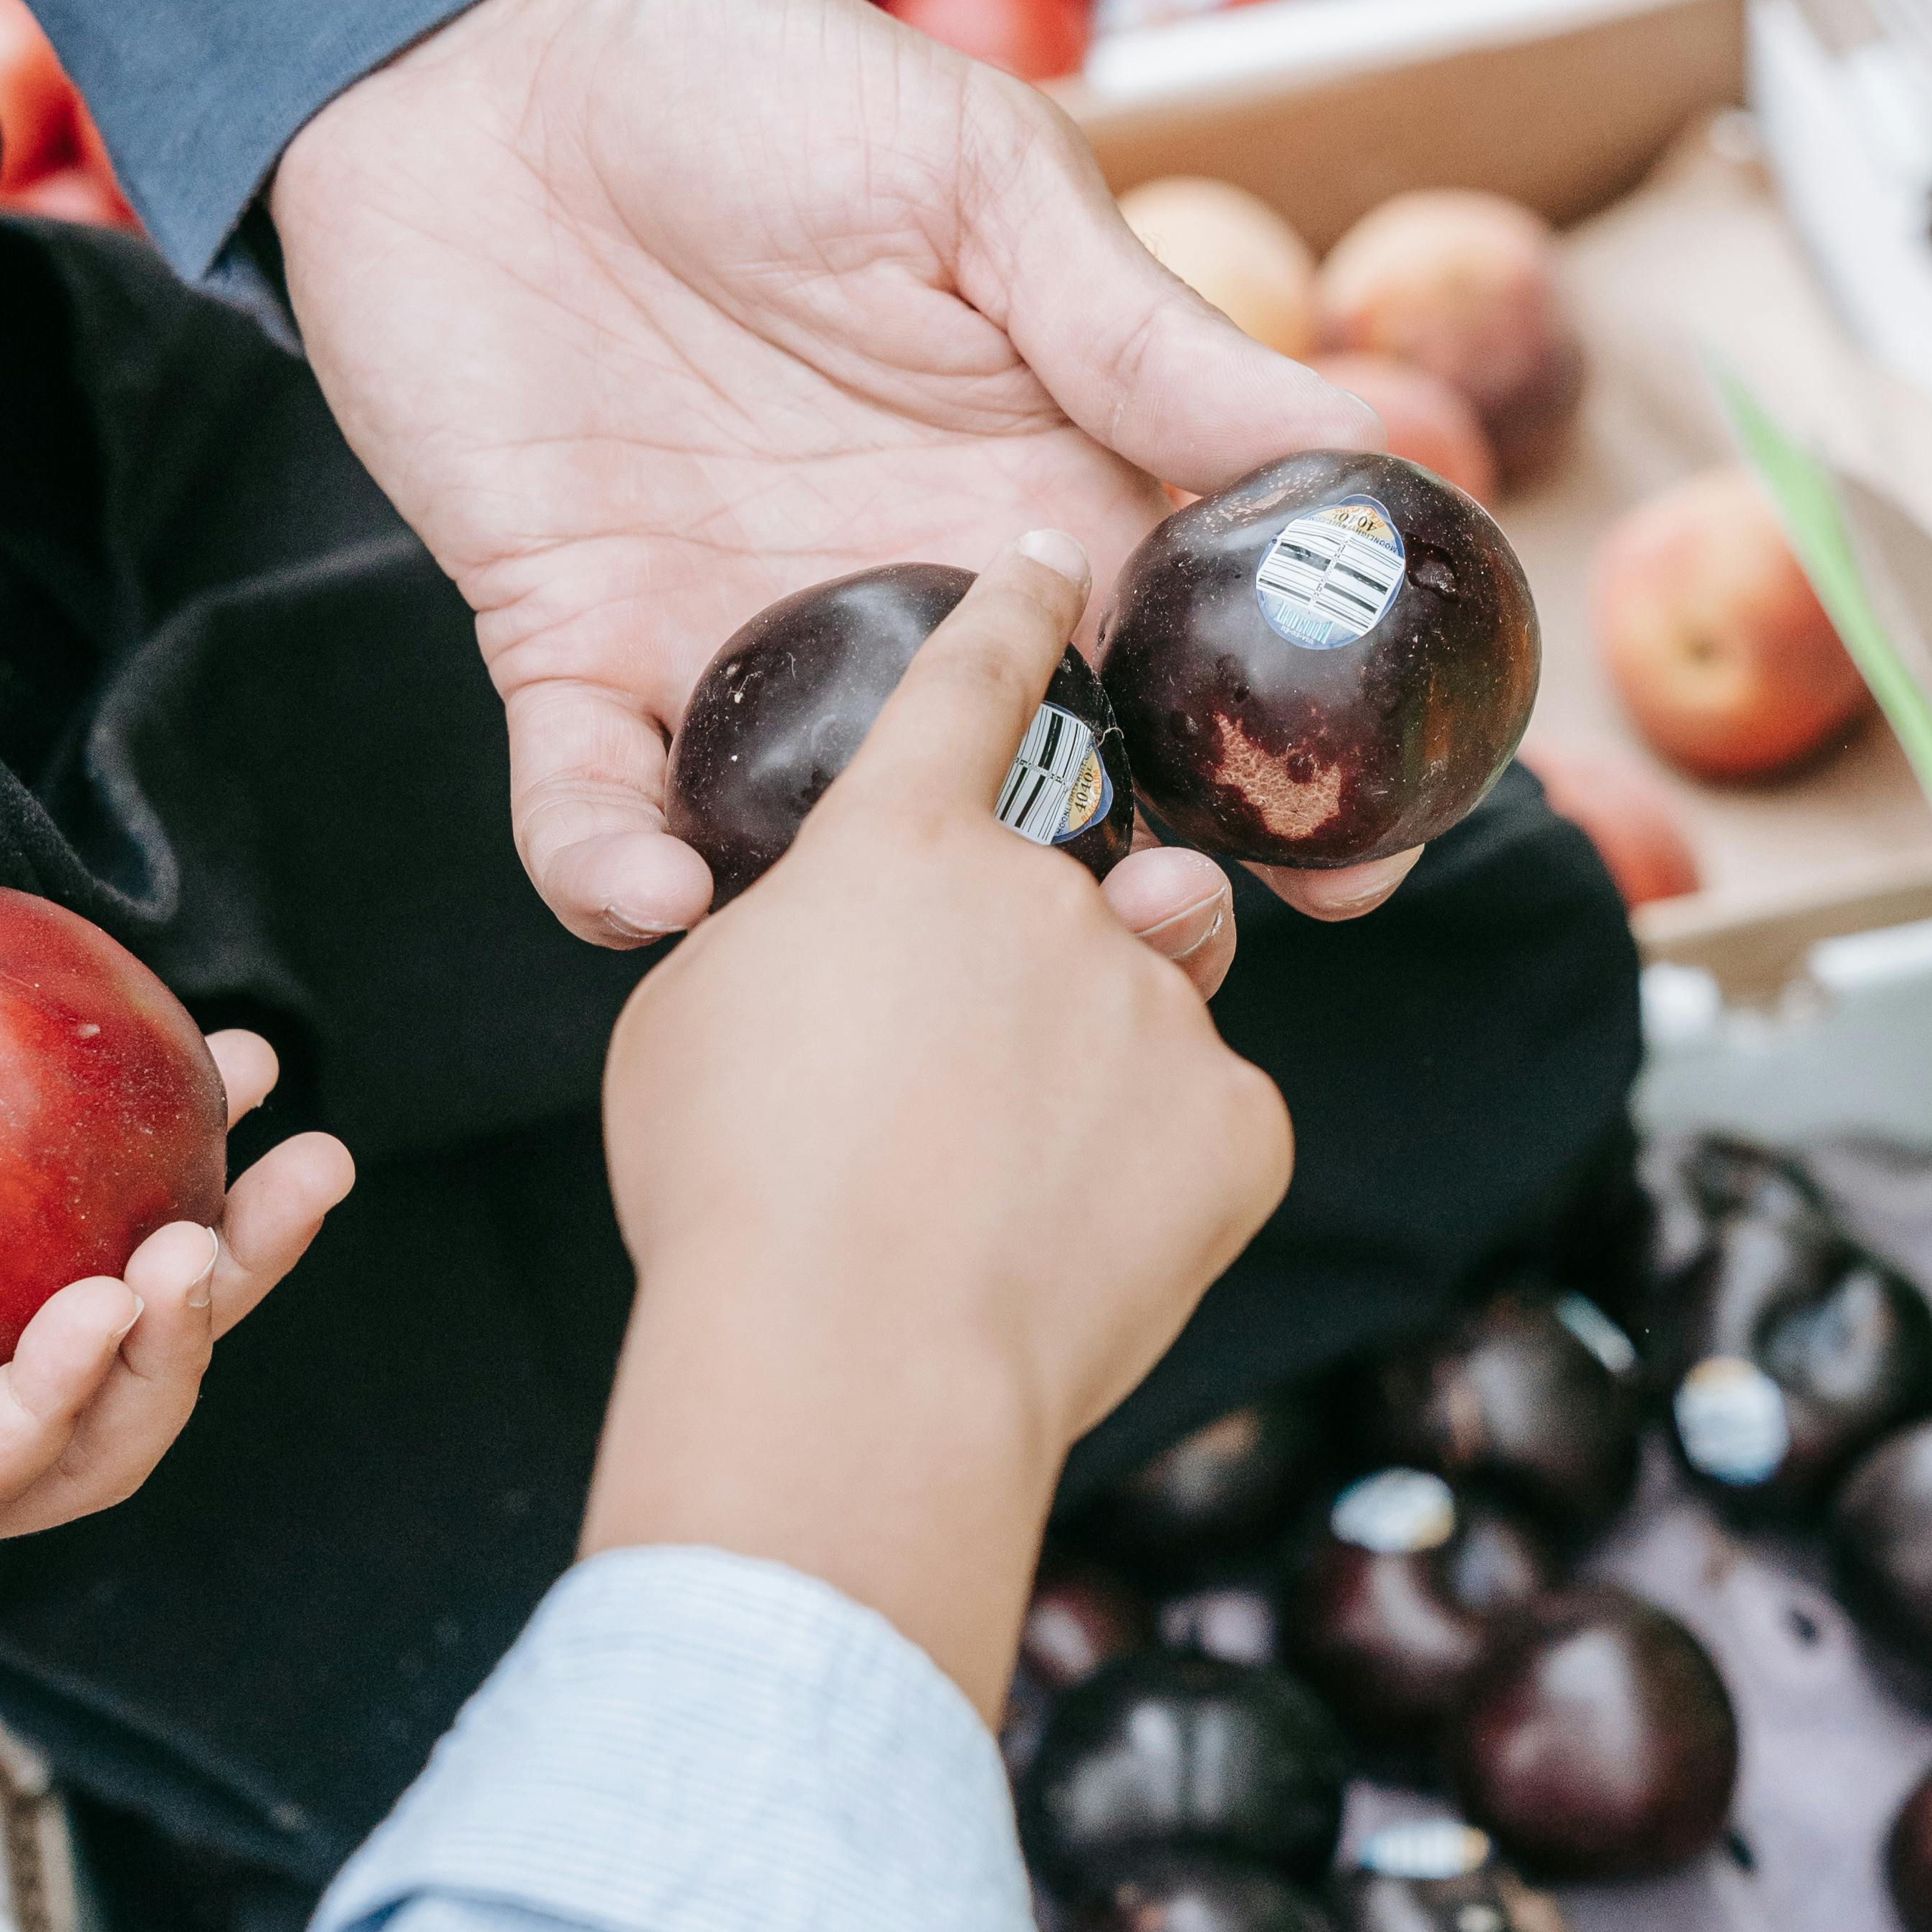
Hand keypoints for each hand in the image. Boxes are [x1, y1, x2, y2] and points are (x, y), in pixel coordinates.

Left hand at [0, 932, 351, 1641]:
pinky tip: (100, 1321)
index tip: (232, 1062)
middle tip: (309, 1162)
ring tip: (202, 1251)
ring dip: (180, 1343)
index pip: (73, 1222)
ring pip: (100, 1425)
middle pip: (133, 1332)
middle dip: (245, 1256)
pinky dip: (60, 1403)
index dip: (168, 1148)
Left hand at [270, 0, 1406, 947]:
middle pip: (1033, 794)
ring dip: (864, 919)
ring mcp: (741, 638)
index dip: (1280, 769)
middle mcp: (906, 594)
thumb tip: (1369, 441)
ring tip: (901, 954)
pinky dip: (614, 869)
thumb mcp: (980, 182)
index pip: (1187, 658)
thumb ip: (1143, 334)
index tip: (1360, 861)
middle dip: (1098, 899)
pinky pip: (594, 803)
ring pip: (826, 843)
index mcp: (1036, 484)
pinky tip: (655, 890)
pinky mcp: (570, 649)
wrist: (485, 59)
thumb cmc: (754, 84)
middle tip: (1146, 960)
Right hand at [584, 537, 1291, 1714]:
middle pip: (1070, 886)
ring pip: (1144, 1007)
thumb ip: (784, 942)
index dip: (1009, 617)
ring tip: (999, 1188)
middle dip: (1036, 963)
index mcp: (896, 845)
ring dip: (1091, 1068)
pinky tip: (1062, 1249)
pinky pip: (1204, 1126)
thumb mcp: (693, 1023)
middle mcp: (1046, 890)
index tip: (1050, 560)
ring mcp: (1155, 998)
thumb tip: (833, 951)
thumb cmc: (728, 1190)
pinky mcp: (1238, 1123)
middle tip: (959, 1083)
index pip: (967, 683)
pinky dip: (1149, 1178)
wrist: (850, 1371)